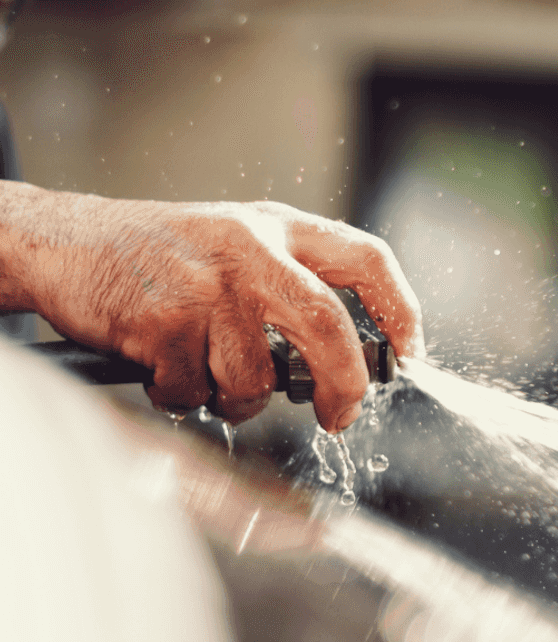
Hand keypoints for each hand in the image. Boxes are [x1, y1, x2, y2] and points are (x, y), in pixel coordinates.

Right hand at [0, 182, 422, 431]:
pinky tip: (163, 366)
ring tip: (206, 373)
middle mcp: (251, 249)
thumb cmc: (160, 253)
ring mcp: (208, 286)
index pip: (367, 259)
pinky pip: (196, 391)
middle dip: (345, 384)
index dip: (401, 309)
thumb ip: (291, 280)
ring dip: (235, 396)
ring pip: (256, 376)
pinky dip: (182, 397)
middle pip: (329, 327)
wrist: (64, 241)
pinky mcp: (166, 321)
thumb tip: (351, 355)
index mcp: (279, 227)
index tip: (409, 354)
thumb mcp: (237, 240)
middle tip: (342, 415)